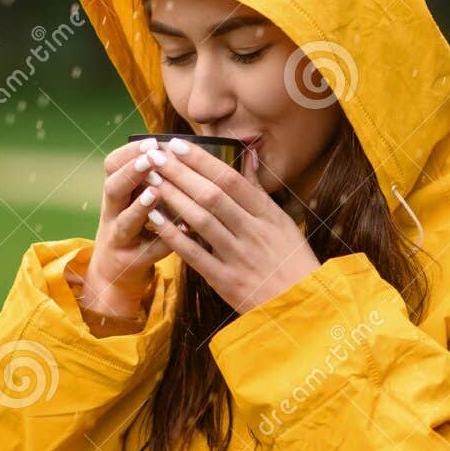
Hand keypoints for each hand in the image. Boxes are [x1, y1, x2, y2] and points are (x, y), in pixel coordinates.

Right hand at [82, 137, 182, 315]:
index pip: (112, 166)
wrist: (115, 275)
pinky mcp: (131, 262)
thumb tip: (178, 148)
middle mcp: (111, 215)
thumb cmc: (135, 228)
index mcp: (115, 194)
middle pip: (113, 189)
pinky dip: (165, 240)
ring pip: (124, 223)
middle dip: (131, 172)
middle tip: (152, 158)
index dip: (130, 152)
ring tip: (156, 193)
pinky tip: (183, 229)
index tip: (152, 140)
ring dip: (140, 207)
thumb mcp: (134, 200)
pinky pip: (148, 252)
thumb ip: (150, 179)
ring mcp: (118, 240)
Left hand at [142, 137, 320, 314]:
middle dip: (180, 172)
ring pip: (201, 220)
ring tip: (150, 179)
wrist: (299, 306)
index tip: (177, 144)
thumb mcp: (282, 222)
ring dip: (173, 197)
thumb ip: (259, 189)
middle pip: (212, 195)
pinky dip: (173, 234)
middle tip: (154, 155)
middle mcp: (253, 232)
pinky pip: (194, 254)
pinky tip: (154, 217)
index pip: (230, 179)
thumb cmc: (291, 260)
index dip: (201, 160)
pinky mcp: (225, 281)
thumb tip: (250, 152)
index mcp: (267, 214)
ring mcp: (238, 256)